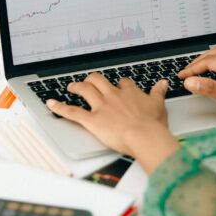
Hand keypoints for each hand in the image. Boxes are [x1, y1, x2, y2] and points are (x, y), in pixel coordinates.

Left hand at [46, 73, 179, 173]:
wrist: (145, 135)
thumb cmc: (152, 123)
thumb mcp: (159, 104)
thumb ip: (159, 92)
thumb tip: (163, 83)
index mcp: (129, 92)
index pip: (122, 82)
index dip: (118, 83)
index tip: (118, 86)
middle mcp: (113, 95)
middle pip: (99, 80)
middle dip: (92, 79)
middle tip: (89, 81)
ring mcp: (101, 106)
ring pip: (85, 90)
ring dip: (76, 87)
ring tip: (71, 86)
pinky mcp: (92, 120)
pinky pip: (72, 111)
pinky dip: (60, 107)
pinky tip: (51, 103)